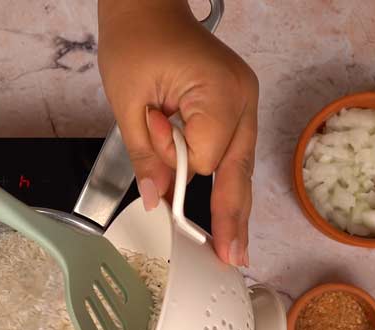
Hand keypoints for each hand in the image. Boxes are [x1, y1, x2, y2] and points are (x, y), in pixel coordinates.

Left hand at [98, 0, 257, 265]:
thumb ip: (144, 154)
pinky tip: (228, 211)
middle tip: (233, 259)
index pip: (205, 158)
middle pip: (239, 171)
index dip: (176, 160)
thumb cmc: (136, 41)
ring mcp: (247, 101)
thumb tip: (155, 199)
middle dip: (234, 217)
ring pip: (241, 166)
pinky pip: (234, 151)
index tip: (155, 131)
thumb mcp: (128, 100)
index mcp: (220, 94)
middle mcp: (244, 99)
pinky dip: (225, 175)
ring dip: (232, 202)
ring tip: (233, 245)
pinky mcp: (239, 105)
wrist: (148, 8)